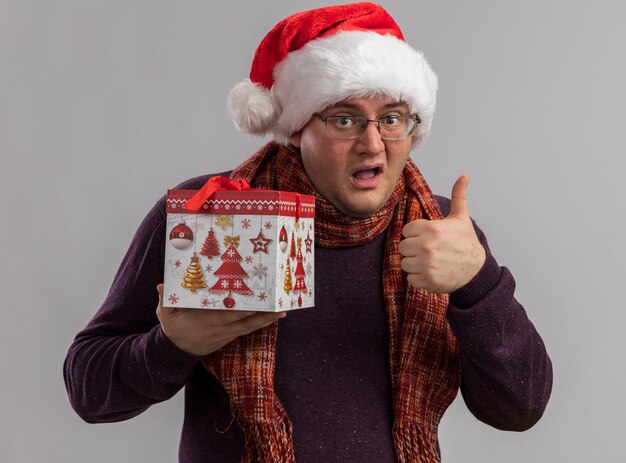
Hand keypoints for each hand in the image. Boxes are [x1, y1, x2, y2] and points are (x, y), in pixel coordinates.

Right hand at [155, 284, 286, 356]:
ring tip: (282, 312)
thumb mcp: (165, 315)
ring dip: (266, 320)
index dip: (242, 312)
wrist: (177, 352)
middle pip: (246, 322)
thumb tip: (161, 286)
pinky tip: (272, 318)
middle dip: (263, 315)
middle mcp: (221, 329)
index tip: (255, 306)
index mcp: (207, 322)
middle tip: (279, 308)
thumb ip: (165, 300)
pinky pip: (248, 330)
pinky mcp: (230, 336)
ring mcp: (227, 334)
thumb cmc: (173, 329)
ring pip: (250, 327)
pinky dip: (260, 324)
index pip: (228, 317)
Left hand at [398, 175, 485, 292]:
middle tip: (428, 251)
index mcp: (432, 228)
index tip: (427, 238)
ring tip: (429, 262)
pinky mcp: (426, 280)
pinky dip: (418, 278)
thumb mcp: (461, 218)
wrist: (477, 269)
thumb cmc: (466, 242)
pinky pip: (410, 278)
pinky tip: (430, 272)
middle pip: (402, 247)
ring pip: (404, 262)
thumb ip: (458, 196)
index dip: (415, 234)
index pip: (406, 230)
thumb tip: (464, 175)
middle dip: (413, 249)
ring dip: (414, 264)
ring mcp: (426, 264)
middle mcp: (427, 246)